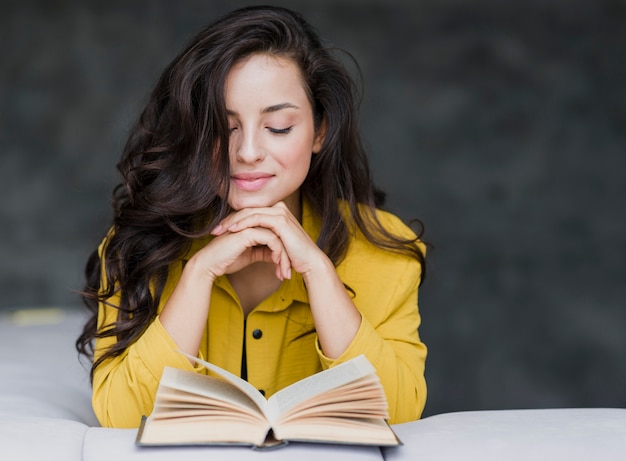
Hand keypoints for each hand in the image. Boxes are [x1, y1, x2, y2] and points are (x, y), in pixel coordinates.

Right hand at [195, 222, 290, 281]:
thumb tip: (278, 256)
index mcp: (253, 227)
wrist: (210, 264)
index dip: (283, 253)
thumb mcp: (251, 256)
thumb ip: (264, 252)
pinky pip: (271, 239)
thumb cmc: (227, 260)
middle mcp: (253, 223)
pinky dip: (277, 252)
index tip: (286, 270)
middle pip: (280, 235)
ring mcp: (250, 226)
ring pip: (278, 237)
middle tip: (288, 273)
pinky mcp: (248, 232)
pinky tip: (275, 263)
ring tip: (284, 272)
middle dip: (286, 255)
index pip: (276, 236)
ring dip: (283, 257)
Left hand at [211, 202, 326, 278]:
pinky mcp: (280, 220)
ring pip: (250, 213)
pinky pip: (257, 219)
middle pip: (248, 211)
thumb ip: (261, 239)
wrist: (309, 262)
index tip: (218, 231)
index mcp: (276, 213)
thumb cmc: (293, 257)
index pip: (249, 213)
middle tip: (214, 230)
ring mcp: (280, 213)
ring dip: (233, 221)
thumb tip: (244, 242)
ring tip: (220, 231)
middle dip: (229, 220)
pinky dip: (244, 224)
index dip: (233, 221)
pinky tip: (234, 230)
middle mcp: (278, 209)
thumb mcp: (273, 245)